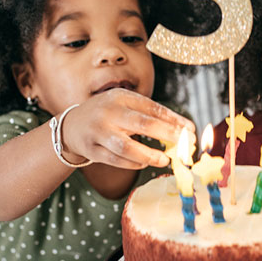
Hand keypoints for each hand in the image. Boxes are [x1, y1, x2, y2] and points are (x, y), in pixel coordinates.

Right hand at [62, 88, 195, 168]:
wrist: (71, 126)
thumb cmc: (108, 115)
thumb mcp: (124, 105)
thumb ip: (148, 114)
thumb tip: (181, 129)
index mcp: (119, 97)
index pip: (151, 108)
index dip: (173, 119)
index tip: (190, 129)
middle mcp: (108, 112)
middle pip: (142, 124)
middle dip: (167, 134)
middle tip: (184, 143)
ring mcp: (98, 132)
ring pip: (126, 147)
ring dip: (149, 155)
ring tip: (164, 160)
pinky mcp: (91, 150)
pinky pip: (116, 160)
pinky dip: (133, 164)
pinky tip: (145, 163)